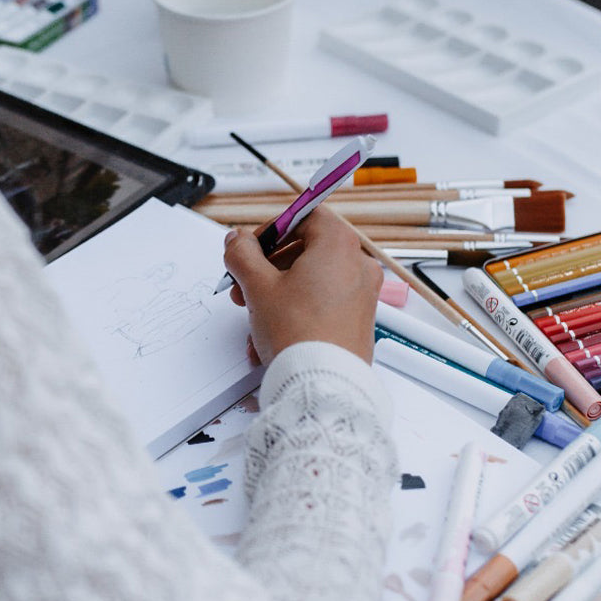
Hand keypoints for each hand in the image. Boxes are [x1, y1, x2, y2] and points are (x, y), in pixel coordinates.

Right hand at [222, 206, 381, 364]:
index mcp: (339, 245)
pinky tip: (271, 335)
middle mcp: (358, 265)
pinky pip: (322, 303)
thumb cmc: (299, 334)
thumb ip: (242, 254)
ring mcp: (362, 293)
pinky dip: (296, 310)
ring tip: (254, 316)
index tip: (253, 247)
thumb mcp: (258, 286)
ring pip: (311, 280)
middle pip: (306, 249)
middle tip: (245, 284)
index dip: (273, 229)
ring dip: (277, 293)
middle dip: (269, 267)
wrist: (323, 384)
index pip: (305, 216)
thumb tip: (237, 241)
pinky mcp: (359, 319)